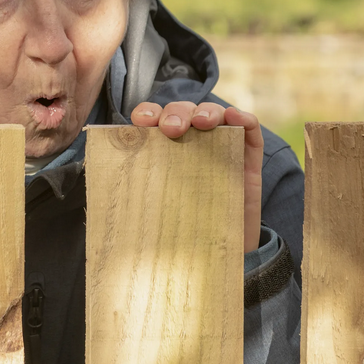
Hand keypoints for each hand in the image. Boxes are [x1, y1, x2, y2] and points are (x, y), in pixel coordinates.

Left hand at [130, 101, 263, 253]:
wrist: (215, 252)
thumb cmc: (181, 226)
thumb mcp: (157, 207)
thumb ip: (142, 195)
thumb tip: (114, 195)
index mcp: (164, 146)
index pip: (155, 118)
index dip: (148, 113)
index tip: (141, 122)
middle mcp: (192, 140)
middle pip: (184, 112)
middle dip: (176, 113)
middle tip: (171, 129)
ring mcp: (222, 145)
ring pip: (214, 114)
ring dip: (207, 112)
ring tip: (201, 123)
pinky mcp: (248, 156)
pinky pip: (249, 129)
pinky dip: (243, 118)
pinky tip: (234, 117)